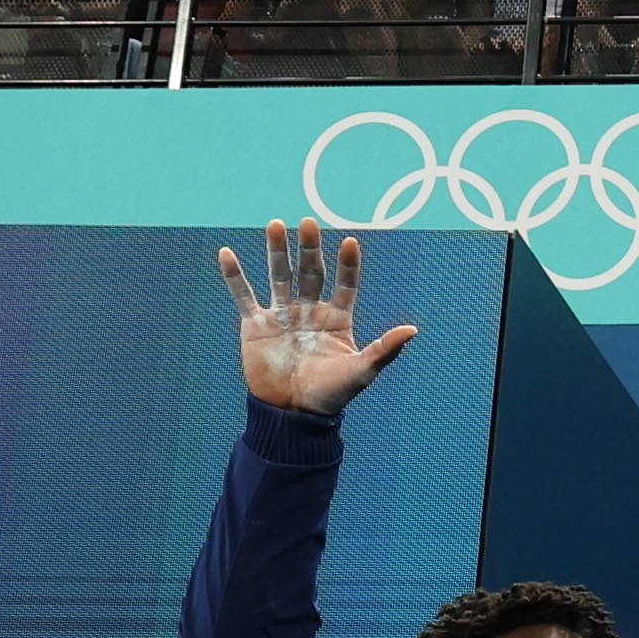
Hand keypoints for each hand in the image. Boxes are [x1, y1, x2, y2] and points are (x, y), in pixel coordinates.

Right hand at [216, 219, 417, 415]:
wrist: (292, 414)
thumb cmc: (330, 395)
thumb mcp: (361, 371)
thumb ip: (384, 348)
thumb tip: (413, 329)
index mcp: (337, 319)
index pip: (345, 283)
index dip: (348, 264)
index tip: (350, 242)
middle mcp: (309, 311)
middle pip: (311, 272)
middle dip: (310, 248)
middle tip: (308, 223)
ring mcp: (282, 315)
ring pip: (279, 276)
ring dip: (277, 251)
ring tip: (275, 224)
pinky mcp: (255, 325)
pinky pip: (243, 296)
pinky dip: (234, 276)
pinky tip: (226, 253)